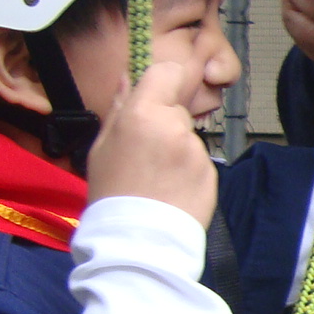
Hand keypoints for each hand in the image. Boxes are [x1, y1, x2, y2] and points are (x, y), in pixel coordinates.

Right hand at [86, 59, 216, 226]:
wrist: (136, 241)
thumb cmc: (111, 192)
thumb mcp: (102, 147)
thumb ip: (118, 107)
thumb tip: (127, 76)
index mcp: (143, 114)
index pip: (168, 72)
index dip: (163, 81)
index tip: (154, 97)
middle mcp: (175, 127)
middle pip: (177, 109)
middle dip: (166, 123)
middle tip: (146, 153)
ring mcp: (197, 152)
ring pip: (188, 137)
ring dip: (177, 150)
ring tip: (158, 179)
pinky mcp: (211, 173)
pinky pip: (199, 162)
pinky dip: (189, 172)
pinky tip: (172, 191)